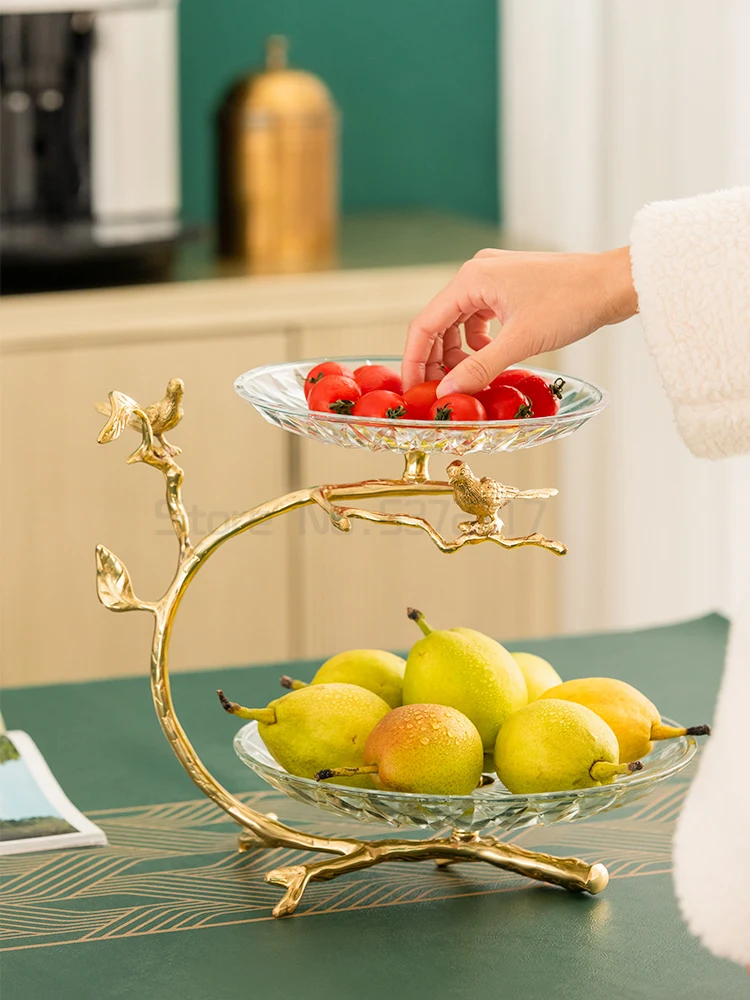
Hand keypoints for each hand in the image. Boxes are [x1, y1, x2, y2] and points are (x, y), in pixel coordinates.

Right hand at [402, 247, 637, 395]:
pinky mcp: (510, 288)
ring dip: (459, 353)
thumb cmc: (573, 301)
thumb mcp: (521, 342)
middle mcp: (477, 273)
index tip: (411, 388)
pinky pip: (481, 319)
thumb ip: (479, 368)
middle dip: (436, 359)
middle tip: (438, 391)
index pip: (424, 323)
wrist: (614, 284)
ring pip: (460, 322)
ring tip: (468, 379)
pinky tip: (491, 359)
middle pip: (439, 323)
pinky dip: (479, 342)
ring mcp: (495, 278)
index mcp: (471, 278)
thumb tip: (447, 391)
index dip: (413, 359)